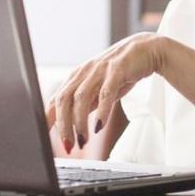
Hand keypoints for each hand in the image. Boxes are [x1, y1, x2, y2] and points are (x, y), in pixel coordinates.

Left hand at [46, 33, 167, 155]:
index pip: (55, 99)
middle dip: (63, 125)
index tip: (45, 139)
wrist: (148, 49)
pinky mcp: (117, 70)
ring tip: (83, 141)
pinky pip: (106, 93)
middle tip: (67, 146)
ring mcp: (100, 70)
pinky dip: (101, 111)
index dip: (48, 119)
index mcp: (77, 77)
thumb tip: (73, 122)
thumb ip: (88, 102)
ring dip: (79, 122)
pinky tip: (99, 126)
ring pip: (81, 98)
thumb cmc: (123, 70)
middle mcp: (84, 72)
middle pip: (64, 99)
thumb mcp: (101, 87)